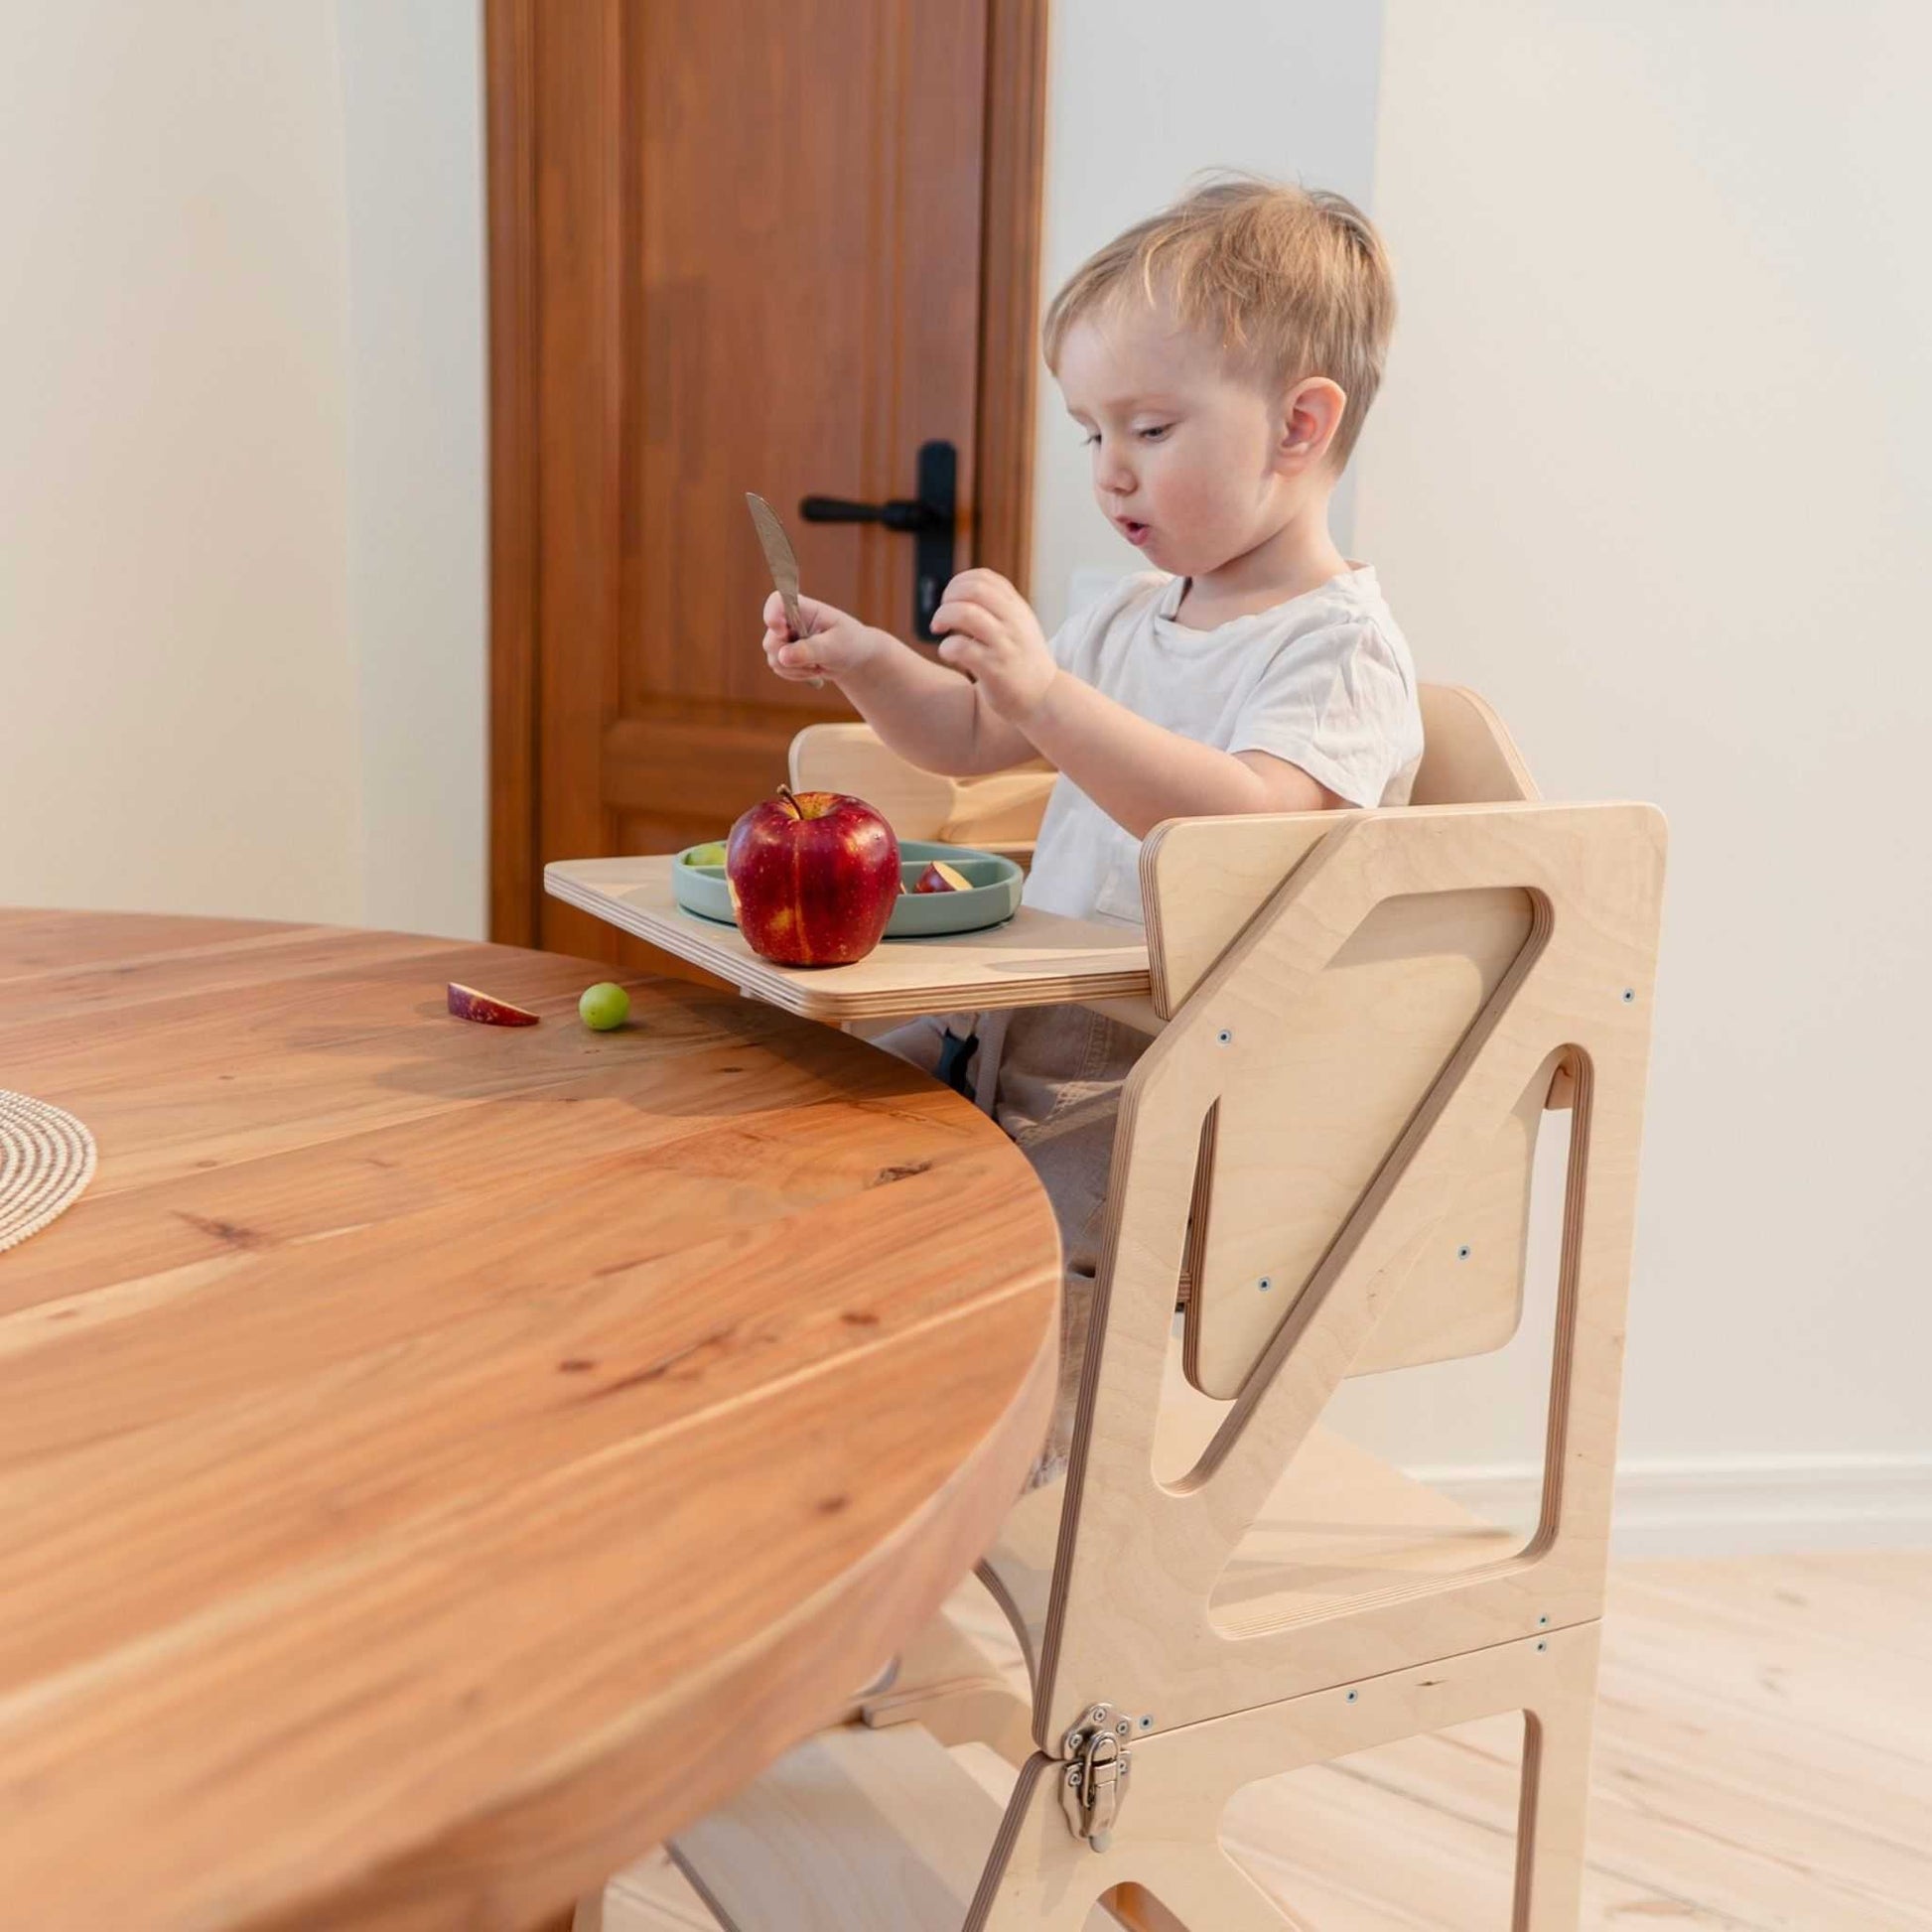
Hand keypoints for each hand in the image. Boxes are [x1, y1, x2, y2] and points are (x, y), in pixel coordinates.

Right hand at [760, 591, 882, 685]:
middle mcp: (788, 620)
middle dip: (790, 657)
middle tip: (814, 662)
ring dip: (796, 669)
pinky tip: (812, 669)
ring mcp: (783, 637)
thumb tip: (782, 656)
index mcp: (802, 608)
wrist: (854, 658)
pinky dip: (796, 674)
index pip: (776, 601)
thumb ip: (810, 650)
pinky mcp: (783, 653)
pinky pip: (779, 668)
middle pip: (771, 639)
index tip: (783, 632)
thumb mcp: (834, 646)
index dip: (772, 616)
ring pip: (773, 657)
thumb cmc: (849, 643)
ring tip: (818, 665)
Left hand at [930, 569, 1055, 722]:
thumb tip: (960, 592)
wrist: (1044, 698)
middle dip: (948, 597)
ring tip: (939, 630)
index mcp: (1016, 609)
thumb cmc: (1024, 662)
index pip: (985, 578)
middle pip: (974, 590)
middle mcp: (1012, 622)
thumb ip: (999, 608)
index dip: (959, 583)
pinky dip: (946, 647)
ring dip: (943, 617)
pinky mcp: (994, 668)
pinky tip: (949, 653)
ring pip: (965, 613)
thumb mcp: (1020, 627)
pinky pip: (961, 647)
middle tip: (942, 616)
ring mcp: (1004, 644)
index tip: (950, 599)